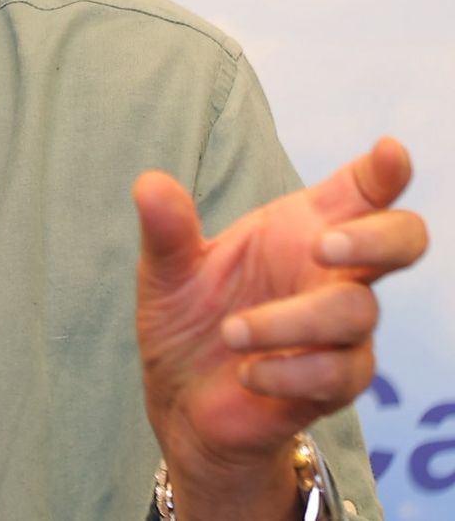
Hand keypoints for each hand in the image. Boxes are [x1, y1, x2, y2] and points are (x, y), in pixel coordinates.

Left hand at [133, 137, 427, 518]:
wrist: (181, 399)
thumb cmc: (189, 319)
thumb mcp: (165, 270)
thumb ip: (166, 229)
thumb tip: (150, 184)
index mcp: (301, 228)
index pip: (362, 192)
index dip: (384, 171)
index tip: (388, 152)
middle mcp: (332, 273)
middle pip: (402, 240)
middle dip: (375, 237)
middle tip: (320, 245)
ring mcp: (341, 330)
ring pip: (356, 311)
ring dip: (289, 321)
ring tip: (229, 332)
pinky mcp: (335, 383)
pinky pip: (337, 373)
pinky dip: (288, 371)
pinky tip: (248, 373)